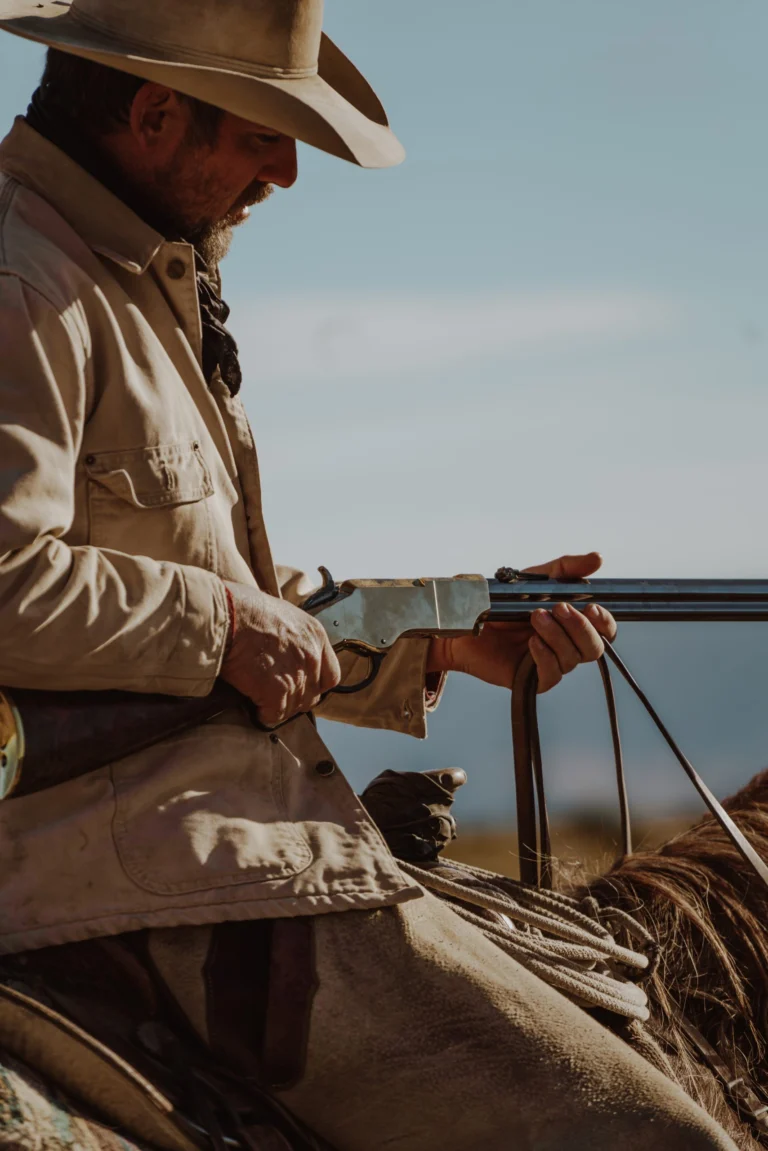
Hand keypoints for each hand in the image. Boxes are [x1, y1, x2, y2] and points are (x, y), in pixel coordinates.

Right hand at [220, 581, 340, 725]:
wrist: (227, 616)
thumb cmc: (244, 607)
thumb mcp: (281, 612)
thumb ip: (292, 634)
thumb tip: (283, 647)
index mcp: (315, 635)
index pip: (331, 674)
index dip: (316, 684)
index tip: (302, 686)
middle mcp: (312, 656)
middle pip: (313, 694)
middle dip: (296, 698)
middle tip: (278, 696)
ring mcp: (297, 675)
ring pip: (294, 707)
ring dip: (278, 707)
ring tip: (262, 701)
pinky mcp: (277, 691)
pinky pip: (275, 715)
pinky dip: (265, 715)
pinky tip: (255, 709)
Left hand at [427, 552, 616, 693]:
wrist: (467, 621)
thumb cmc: (503, 602)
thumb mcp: (536, 579)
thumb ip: (566, 568)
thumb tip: (598, 558)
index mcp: (573, 624)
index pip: (605, 630)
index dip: (604, 622)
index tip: (592, 607)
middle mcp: (566, 646)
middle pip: (595, 648)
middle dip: (580, 627)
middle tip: (557, 608)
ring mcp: (551, 664)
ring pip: (572, 658)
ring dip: (557, 635)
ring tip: (535, 617)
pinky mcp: (532, 680)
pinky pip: (551, 674)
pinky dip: (544, 656)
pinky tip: (532, 642)